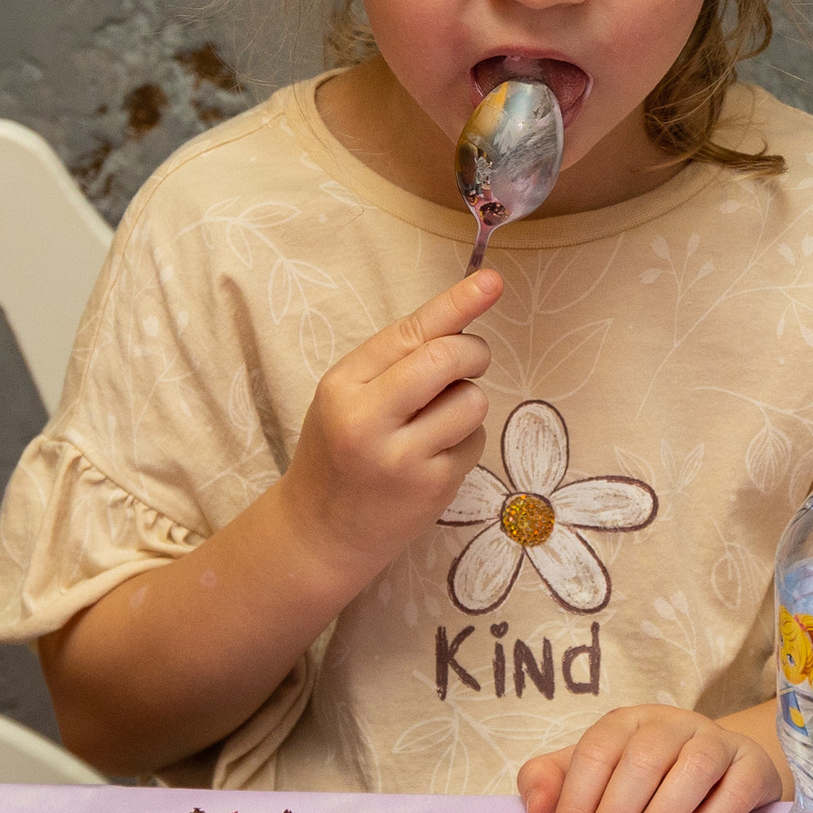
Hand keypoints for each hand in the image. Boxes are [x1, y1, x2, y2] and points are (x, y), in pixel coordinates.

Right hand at [278, 269, 500, 582]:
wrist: (321, 532)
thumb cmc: (339, 452)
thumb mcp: (346, 398)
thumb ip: (394, 363)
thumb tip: (460, 323)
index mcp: (342, 386)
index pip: (410, 332)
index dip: (457, 302)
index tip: (492, 280)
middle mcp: (368, 419)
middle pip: (448, 359)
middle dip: (473, 352)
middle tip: (472, 361)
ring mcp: (402, 458)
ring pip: (471, 401)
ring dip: (468, 402)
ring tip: (438, 422)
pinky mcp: (432, 487)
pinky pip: (475, 441)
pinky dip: (466, 441)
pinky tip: (435, 457)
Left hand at [519, 705, 784, 812]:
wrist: (725, 773)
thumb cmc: (649, 780)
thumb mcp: (595, 775)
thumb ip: (553, 783)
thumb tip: (535, 809)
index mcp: (629, 722)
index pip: (597, 751)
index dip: (575, 800)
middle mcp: (673, 724)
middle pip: (642, 759)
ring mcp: (718, 742)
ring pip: (692, 768)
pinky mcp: (752, 767)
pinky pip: (734, 790)